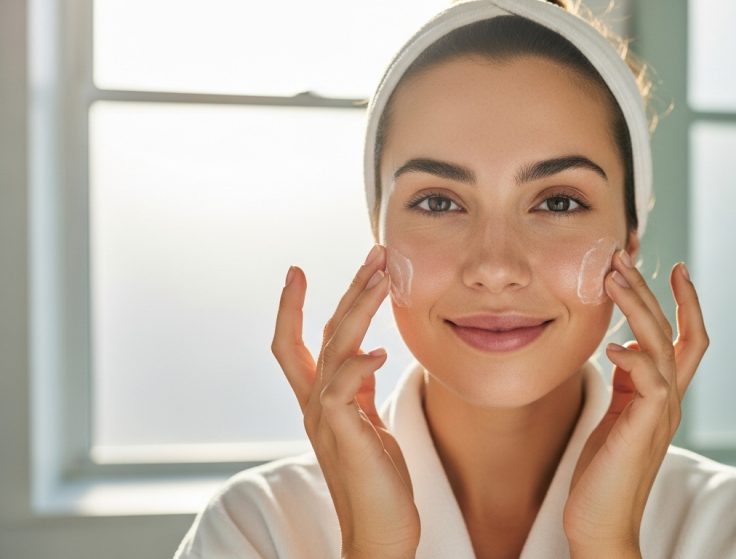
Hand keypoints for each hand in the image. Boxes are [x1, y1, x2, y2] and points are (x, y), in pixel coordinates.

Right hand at [271, 245, 419, 558]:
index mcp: (320, 401)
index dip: (292, 308)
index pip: (296, 344)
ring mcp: (326, 420)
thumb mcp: (366, 421)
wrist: (378, 530)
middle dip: (347, 290)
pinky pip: (343, 389)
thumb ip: (358, 388)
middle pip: (321, 334)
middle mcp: (315, 405)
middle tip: (375, 254)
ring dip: (358, 309)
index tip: (296, 271)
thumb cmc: (377, 478)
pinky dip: (360, 364)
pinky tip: (381, 350)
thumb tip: (364, 352)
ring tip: (382, 277)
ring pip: (334, 349)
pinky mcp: (344, 435)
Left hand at [563, 252, 709, 557]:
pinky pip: (649, 382)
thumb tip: (624, 346)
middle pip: (673, 331)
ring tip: (613, 280)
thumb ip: (627, 381)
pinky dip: (633, 358)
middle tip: (621, 258)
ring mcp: (661, 413)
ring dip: (637, 308)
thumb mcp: (617, 413)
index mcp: (663, 393)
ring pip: (660, 345)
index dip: (685, 302)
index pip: (688, 338)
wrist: (601, 522)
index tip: (674, 267)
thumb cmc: (603, 469)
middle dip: (649, 290)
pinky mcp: (644, 428)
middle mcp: (670, 399)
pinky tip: (611, 345)